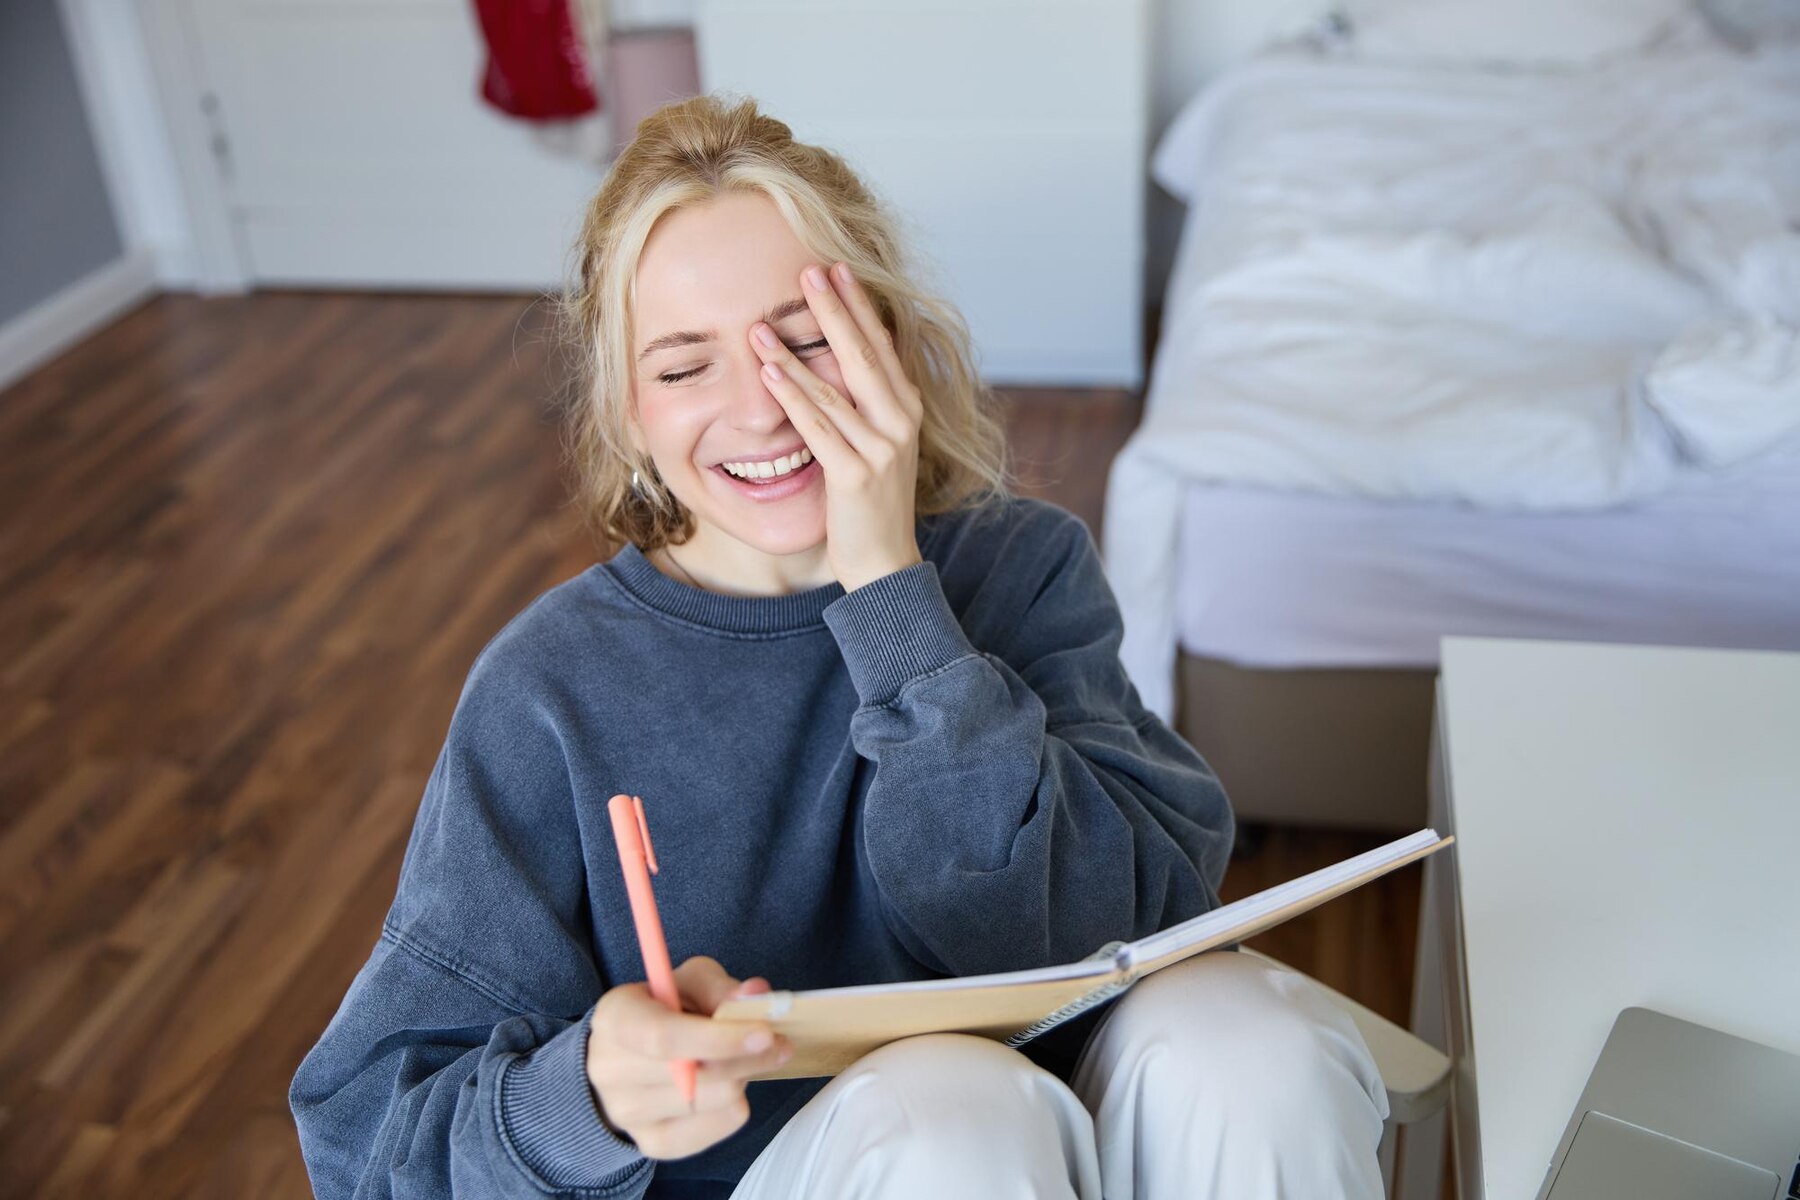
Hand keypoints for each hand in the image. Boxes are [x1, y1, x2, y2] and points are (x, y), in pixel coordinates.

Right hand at [585, 956, 791, 1160]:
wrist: (624, 1056)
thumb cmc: (661, 1010)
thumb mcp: (684, 982)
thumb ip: (718, 987)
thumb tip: (757, 994)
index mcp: (615, 1020)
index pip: (665, 1038)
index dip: (719, 1038)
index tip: (765, 1033)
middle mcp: (610, 1072)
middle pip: (696, 1077)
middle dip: (747, 1058)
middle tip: (779, 1042)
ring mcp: (628, 1114)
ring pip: (713, 1103)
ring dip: (742, 1077)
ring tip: (739, 1059)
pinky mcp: (651, 1143)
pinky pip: (715, 1128)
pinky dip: (734, 1106)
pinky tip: (726, 1084)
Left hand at [748, 262, 925, 591]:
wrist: (884, 560)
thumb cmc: (872, 501)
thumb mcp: (877, 442)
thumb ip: (867, 403)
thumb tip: (847, 357)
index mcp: (907, 408)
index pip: (882, 345)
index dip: (859, 305)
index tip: (836, 268)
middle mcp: (900, 422)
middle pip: (863, 354)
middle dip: (834, 310)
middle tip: (808, 270)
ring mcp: (881, 448)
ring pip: (836, 387)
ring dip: (797, 351)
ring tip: (764, 321)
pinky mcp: (856, 475)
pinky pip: (818, 427)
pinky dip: (793, 396)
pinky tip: (769, 372)